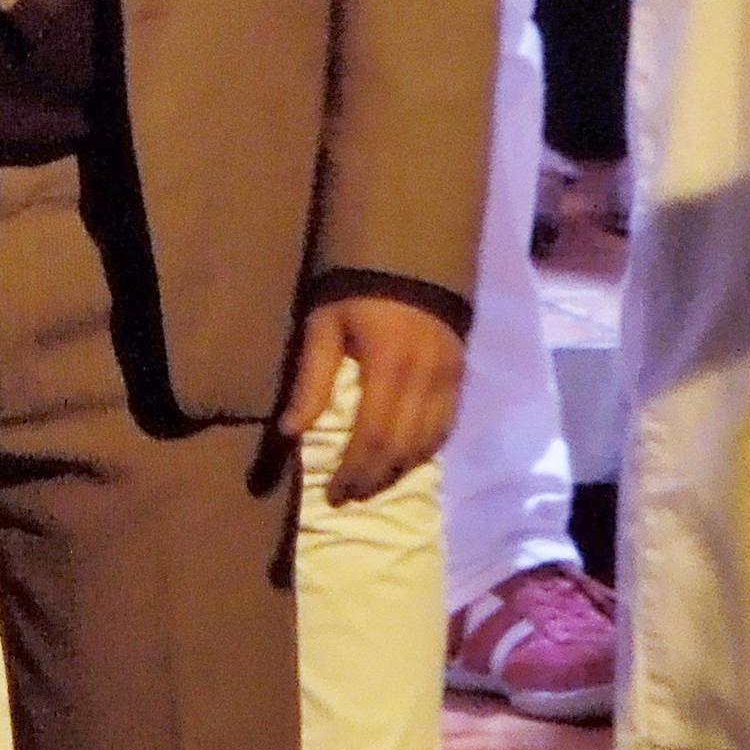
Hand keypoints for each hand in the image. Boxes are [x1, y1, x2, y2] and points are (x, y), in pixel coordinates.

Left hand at [276, 292, 465, 507]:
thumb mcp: (324, 324)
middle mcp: (424, 377)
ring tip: (371, 486)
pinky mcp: (460, 374)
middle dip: (373, 478)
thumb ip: (311, 380)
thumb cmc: (356, 288)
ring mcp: (448, 376)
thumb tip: (289, 432)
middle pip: (401, 447)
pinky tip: (405, 461)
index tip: (332, 493)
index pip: (373, 435)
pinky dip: (426, 450)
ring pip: (428, 442)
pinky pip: (447, 425)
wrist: (411, 253)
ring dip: (399, 471)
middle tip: (348, 497)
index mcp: (388, 364)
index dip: (353, 470)